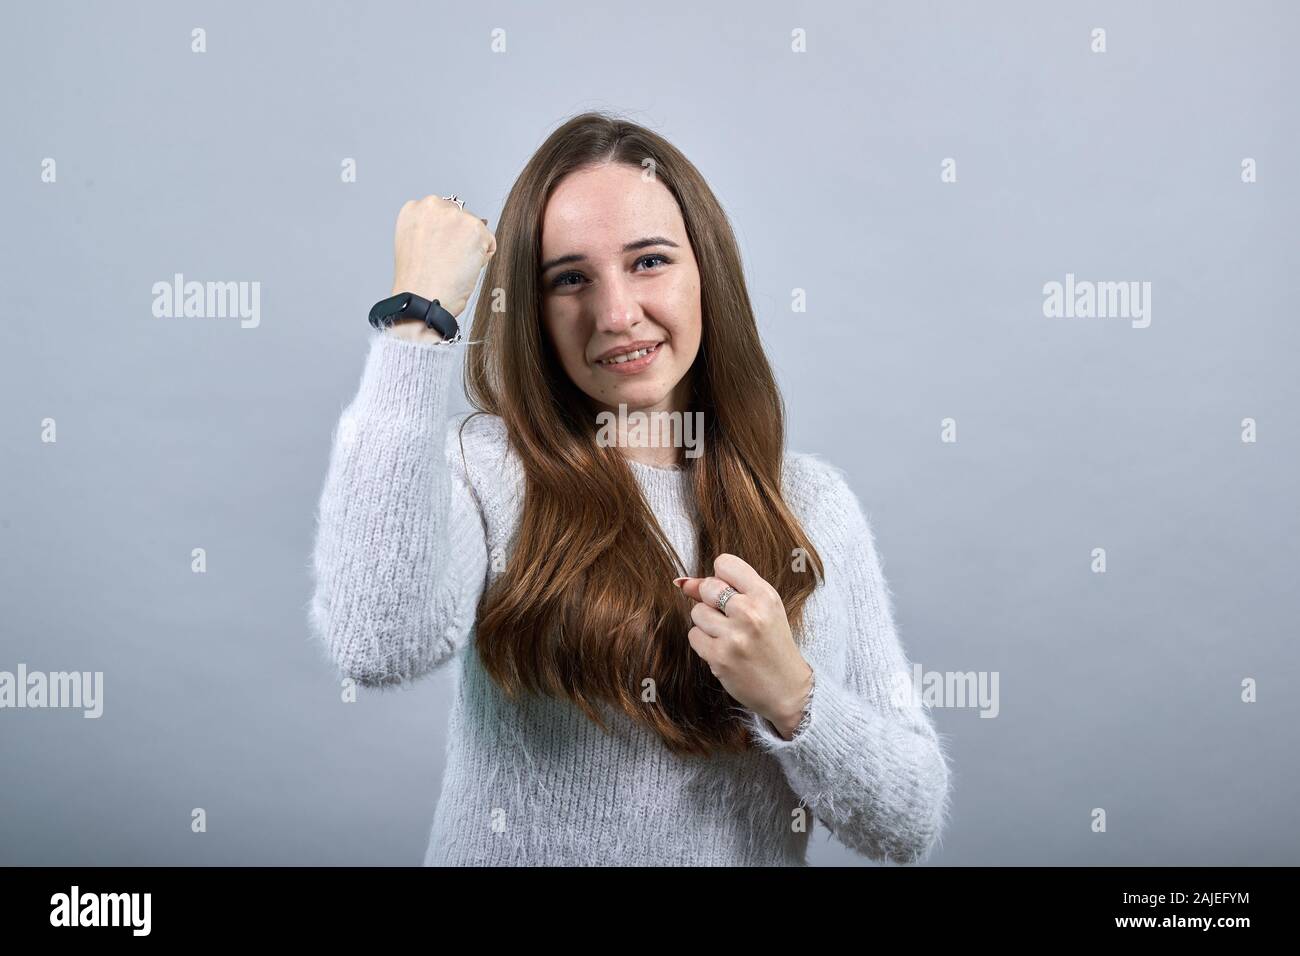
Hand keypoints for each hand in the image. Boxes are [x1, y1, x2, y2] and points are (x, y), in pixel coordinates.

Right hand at [387, 195, 495, 342]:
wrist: (423, 299)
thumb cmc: (418, 282)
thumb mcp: (415, 245)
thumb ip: (432, 230)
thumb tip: (456, 230)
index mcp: (414, 209)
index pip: (442, 214)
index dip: (444, 237)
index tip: (438, 253)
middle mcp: (432, 205)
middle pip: (460, 218)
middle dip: (460, 239)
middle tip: (446, 263)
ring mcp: (454, 215)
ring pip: (476, 230)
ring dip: (471, 249)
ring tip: (453, 268)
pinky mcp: (475, 228)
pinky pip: (489, 242)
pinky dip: (482, 259)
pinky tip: (464, 270)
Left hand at [676, 553, 812, 738]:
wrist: (787, 689)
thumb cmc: (773, 644)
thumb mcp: (761, 609)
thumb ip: (727, 589)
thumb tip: (684, 582)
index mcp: (765, 595)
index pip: (725, 563)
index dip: (722, 578)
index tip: (731, 594)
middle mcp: (750, 612)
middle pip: (707, 586)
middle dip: (712, 601)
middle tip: (731, 619)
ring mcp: (734, 636)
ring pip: (697, 612)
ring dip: (707, 624)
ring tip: (729, 636)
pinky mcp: (720, 657)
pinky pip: (693, 635)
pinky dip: (703, 642)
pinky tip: (723, 650)